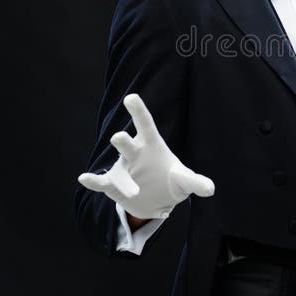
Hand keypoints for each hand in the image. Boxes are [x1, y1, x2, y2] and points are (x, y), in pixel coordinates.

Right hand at [78, 93, 214, 218]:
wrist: (156, 198)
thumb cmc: (170, 179)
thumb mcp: (184, 180)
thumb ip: (195, 182)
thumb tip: (211, 189)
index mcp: (151, 144)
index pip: (145, 125)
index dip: (138, 111)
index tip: (131, 97)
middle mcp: (134, 153)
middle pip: (128, 144)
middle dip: (123, 141)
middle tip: (118, 137)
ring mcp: (123, 168)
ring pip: (118, 167)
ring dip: (122, 178)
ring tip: (133, 192)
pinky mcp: (114, 185)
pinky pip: (102, 182)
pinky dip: (93, 181)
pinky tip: (84, 178)